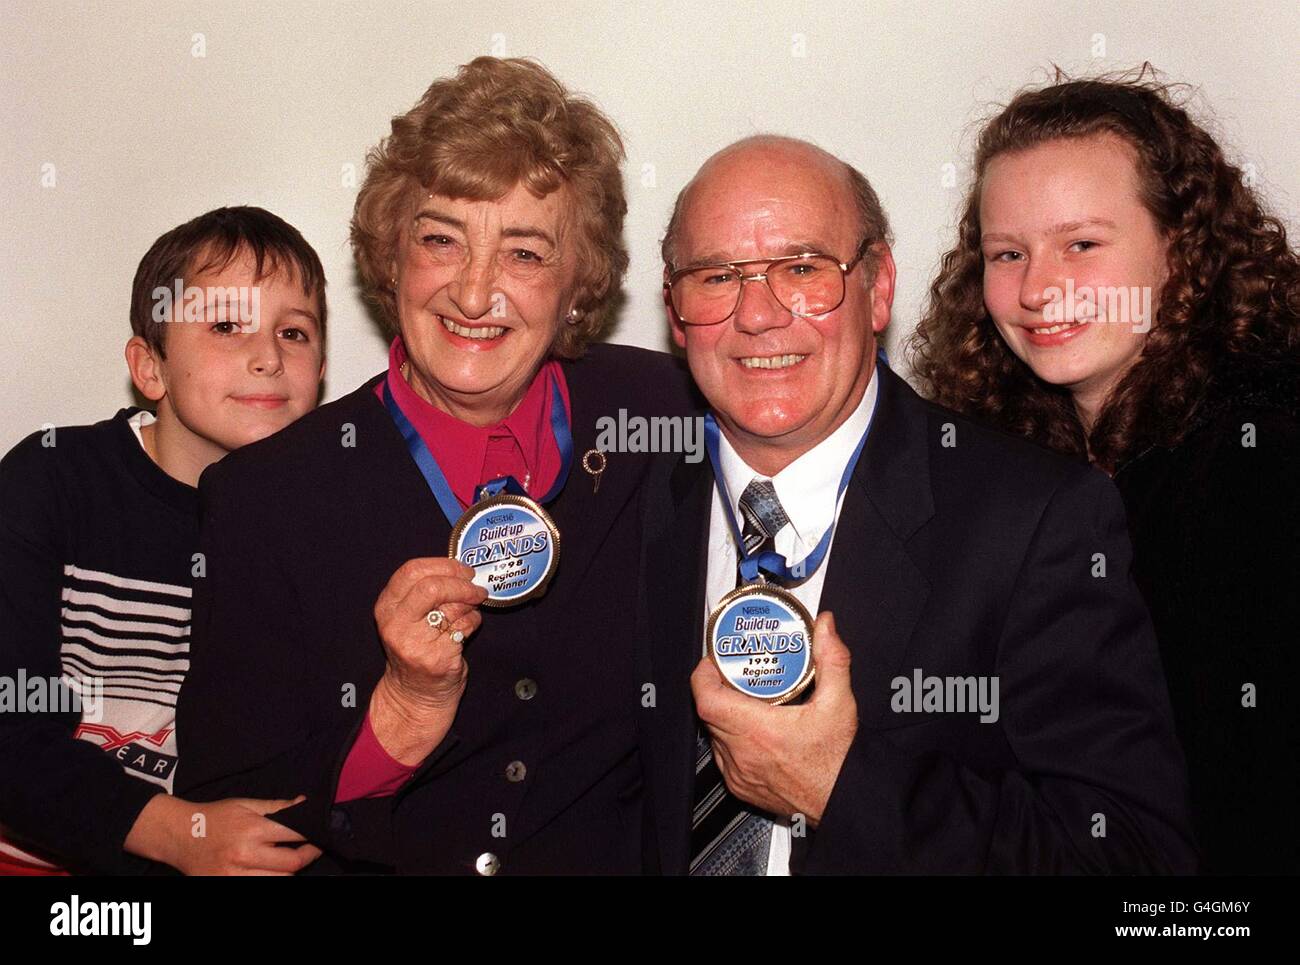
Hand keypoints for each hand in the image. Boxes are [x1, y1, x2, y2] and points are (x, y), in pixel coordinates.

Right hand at [128, 793, 321, 874]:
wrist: (178, 835)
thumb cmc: (215, 816)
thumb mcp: (246, 804)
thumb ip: (277, 806)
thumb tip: (304, 803)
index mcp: (252, 830)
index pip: (295, 836)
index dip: (312, 837)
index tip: (319, 835)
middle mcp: (244, 855)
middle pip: (291, 864)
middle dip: (307, 856)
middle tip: (311, 850)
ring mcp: (234, 875)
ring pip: (279, 881)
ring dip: (290, 872)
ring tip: (291, 861)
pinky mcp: (225, 886)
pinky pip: (258, 888)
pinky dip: (270, 880)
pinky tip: (273, 872)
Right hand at [373, 557, 486, 711]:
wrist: (415, 695)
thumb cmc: (417, 648)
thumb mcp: (408, 616)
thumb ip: (425, 592)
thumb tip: (462, 570)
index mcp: (387, 607)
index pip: (412, 571)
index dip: (444, 565)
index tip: (463, 570)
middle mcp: (396, 624)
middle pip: (432, 587)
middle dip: (461, 584)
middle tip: (476, 588)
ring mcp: (415, 644)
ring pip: (453, 607)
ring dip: (470, 605)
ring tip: (469, 611)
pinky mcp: (437, 659)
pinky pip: (465, 627)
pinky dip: (473, 623)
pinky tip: (466, 630)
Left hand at [691, 611, 857, 825]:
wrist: (844, 801)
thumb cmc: (839, 762)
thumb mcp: (839, 702)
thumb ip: (832, 659)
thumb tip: (826, 628)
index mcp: (759, 732)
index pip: (707, 700)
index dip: (703, 676)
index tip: (713, 662)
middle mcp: (743, 755)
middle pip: (709, 714)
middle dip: (717, 689)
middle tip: (733, 674)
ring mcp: (739, 774)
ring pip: (714, 736)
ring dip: (724, 715)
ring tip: (743, 698)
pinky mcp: (742, 788)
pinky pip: (724, 757)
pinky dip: (731, 740)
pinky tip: (751, 730)